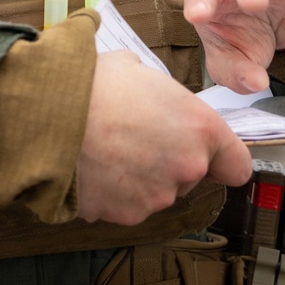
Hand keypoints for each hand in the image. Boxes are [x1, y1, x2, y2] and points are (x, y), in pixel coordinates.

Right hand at [76, 52, 251, 224]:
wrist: (47, 114)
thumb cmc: (93, 84)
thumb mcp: (136, 68)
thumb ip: (158, 91)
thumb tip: (149, 93)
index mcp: (200, 129)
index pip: (237, 165)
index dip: (222, 159)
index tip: (205, 153)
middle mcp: (186, 168)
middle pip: (190, 175)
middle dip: (168, 160)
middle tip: (135, 135)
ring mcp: (155, 197)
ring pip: (156, 191)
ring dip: (139, 176)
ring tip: (106, 148)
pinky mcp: (124, 215)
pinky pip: (125, 204)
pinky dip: (112, 192)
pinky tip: (92, 166)